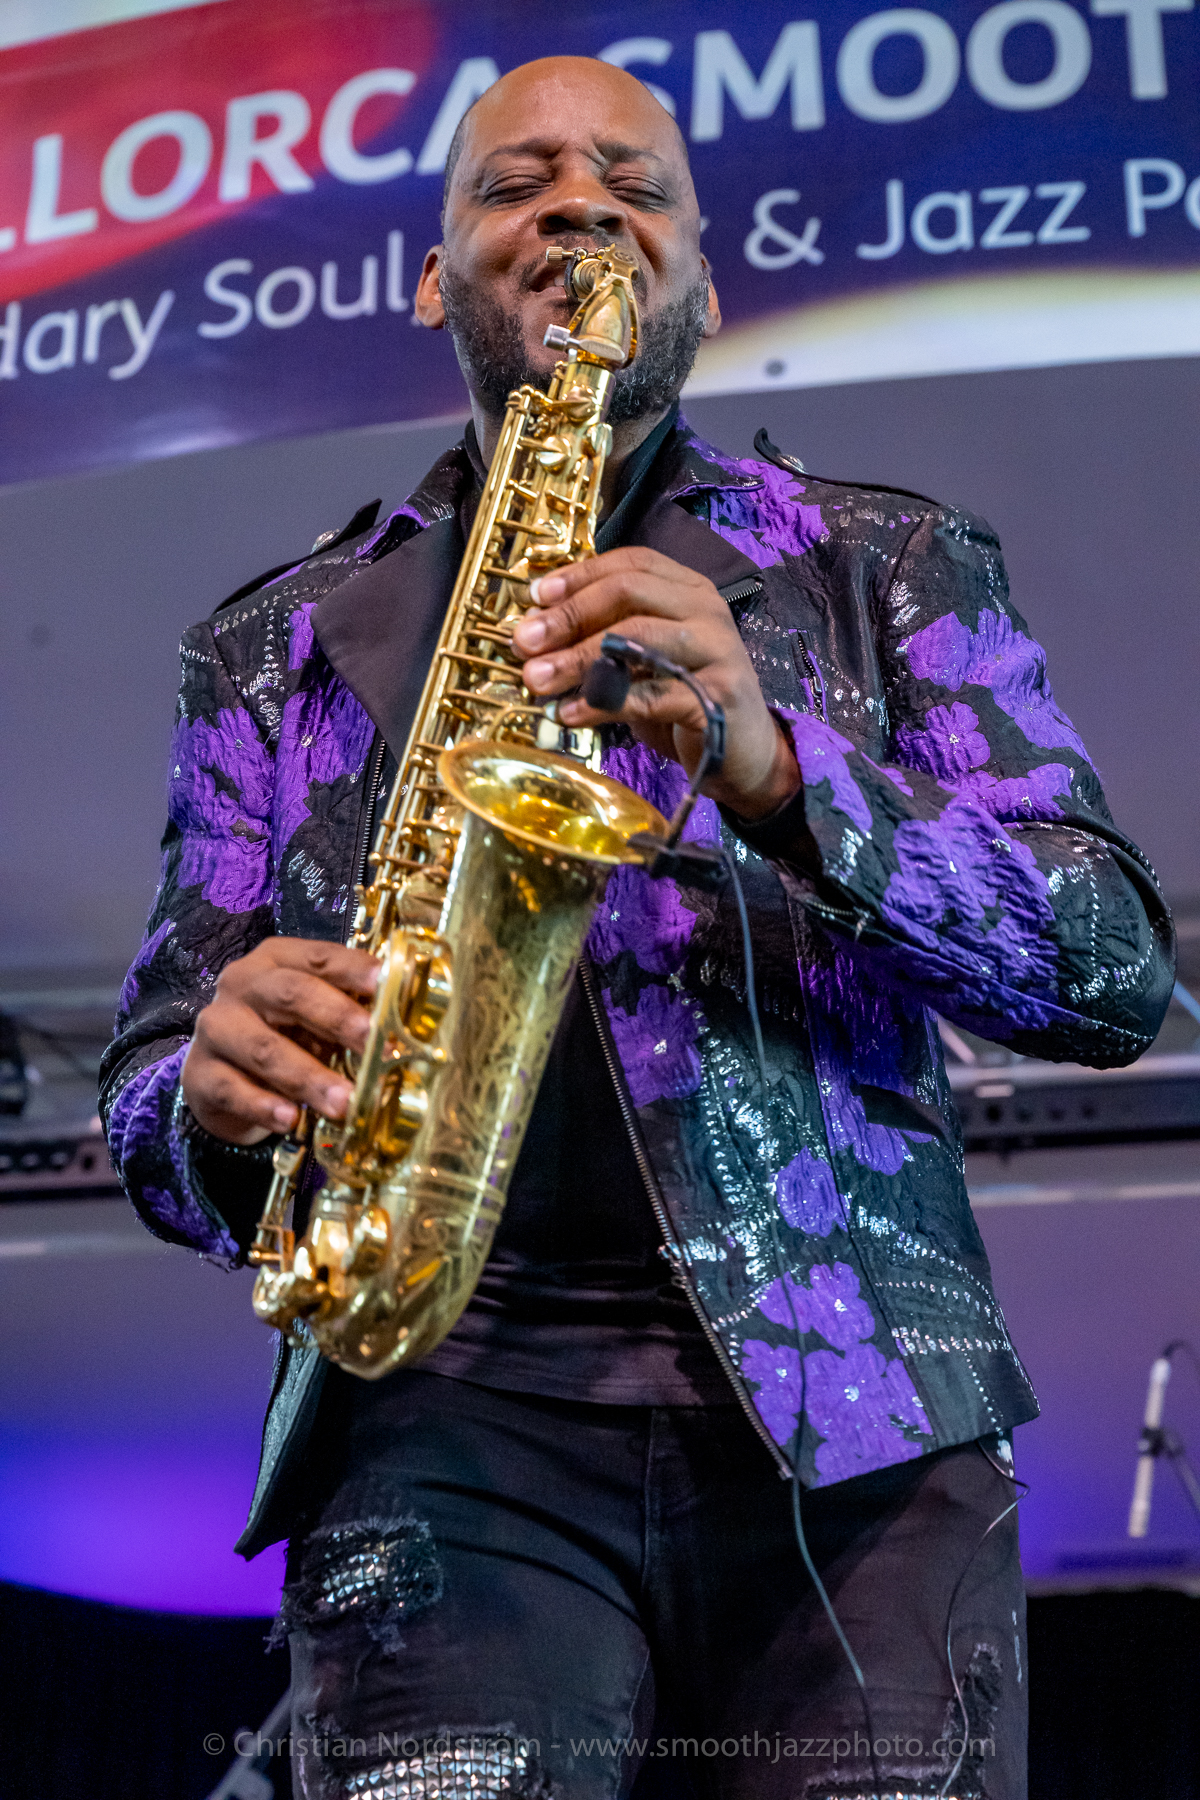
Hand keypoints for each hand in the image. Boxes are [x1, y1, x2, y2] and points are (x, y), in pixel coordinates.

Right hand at [181, 939, 378, 1145]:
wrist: (224, 1081)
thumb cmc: (285, 1039)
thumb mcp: (317, 1020)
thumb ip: (351, 1014)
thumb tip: (405, 1028)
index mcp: (278, 960)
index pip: (320, 957)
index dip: (354, 969)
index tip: (386, 983)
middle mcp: (243, 984)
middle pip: (291, 993)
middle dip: (336, 1017)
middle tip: (372, 1042)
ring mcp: (217, 1027)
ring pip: (264, 1047)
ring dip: (308, 1077)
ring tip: (343, 1102)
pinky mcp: (200, 1073)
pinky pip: (232, 1089)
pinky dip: (263, 1106)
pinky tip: (290, 1120)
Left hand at [511, 547, 798, 819]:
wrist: (745, 755)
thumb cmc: (685, 701)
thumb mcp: (645, 661)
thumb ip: (605, 638)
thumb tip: (535, 634)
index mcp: (689, 590)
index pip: (630, 564)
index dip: (578, 575)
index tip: (534, 597)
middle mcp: (706, 610)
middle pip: (628, 593)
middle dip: (568, 616)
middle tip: (523, 642)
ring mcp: (717, 651)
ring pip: (636, 639)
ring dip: (578, 659)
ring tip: (536, 680)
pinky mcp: (717, 696)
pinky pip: (648, 695)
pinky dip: (602, 703)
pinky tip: (569, 714)